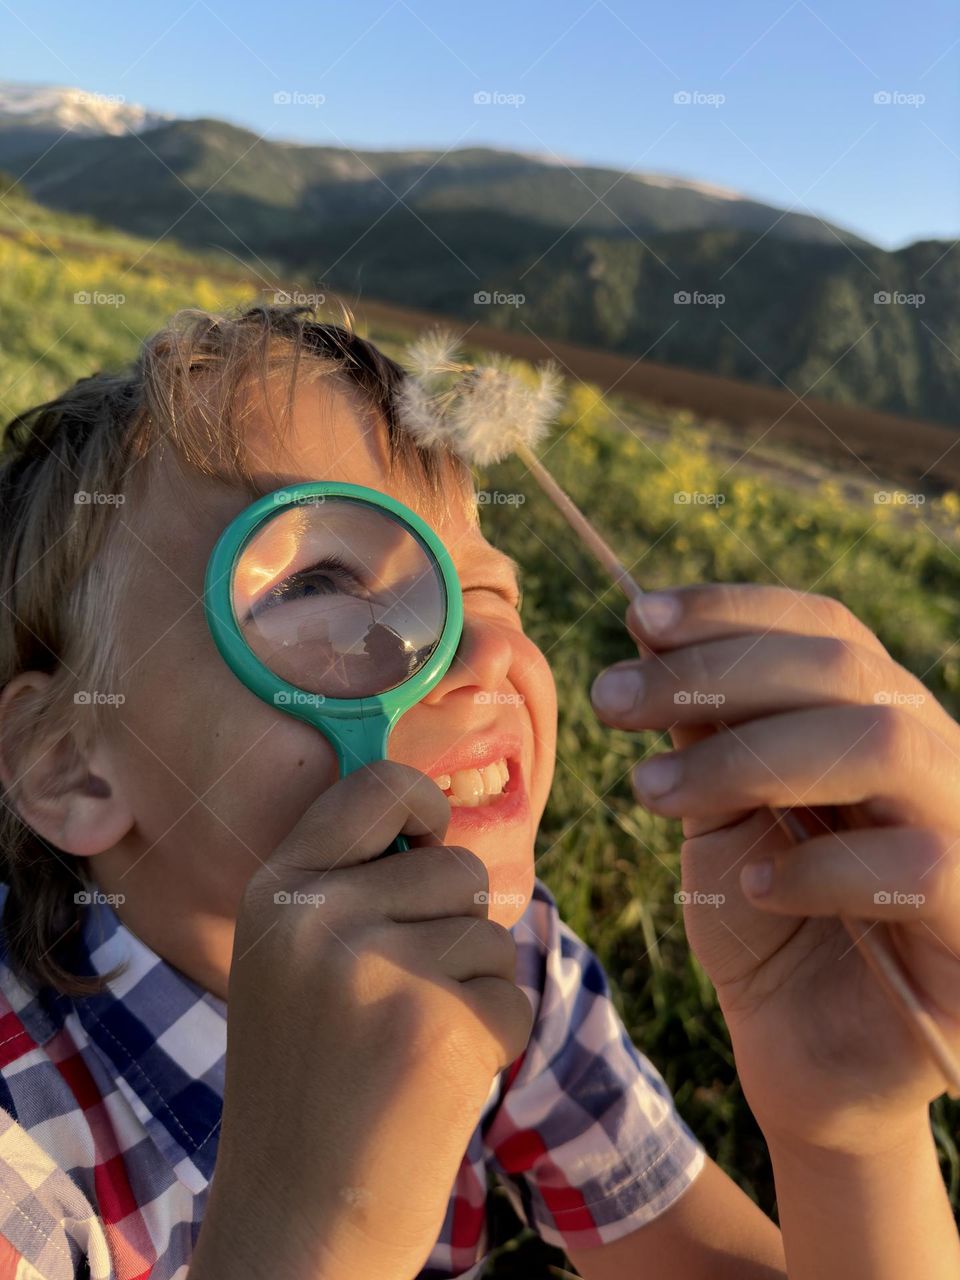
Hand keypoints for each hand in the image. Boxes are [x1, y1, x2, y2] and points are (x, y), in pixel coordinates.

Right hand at [192, 761, 532, 1279]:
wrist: (297, 1223)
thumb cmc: (306, 1086)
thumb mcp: (291, 963)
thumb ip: (348, 889)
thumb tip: (444, 828)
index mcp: (277, 892)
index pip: (377, 785)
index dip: (423, 804)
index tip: (430, 841)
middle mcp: (318, 918)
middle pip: (456, 868)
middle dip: (457, 925)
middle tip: (407, 996)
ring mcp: (376, 971)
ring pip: (490, 933)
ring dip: (475, 988)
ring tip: (411, 1046)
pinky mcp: (437, 1028)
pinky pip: (512, 997)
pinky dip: (494, 1040)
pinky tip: (436, 1083)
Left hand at [589, 583, 959, 1152]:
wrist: (807, 1062)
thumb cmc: (762, 929)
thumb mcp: (717, 818)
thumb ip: (706, 736)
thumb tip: (651, 638)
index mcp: (876, 722)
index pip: (825, 631)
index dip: (733, 612)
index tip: (636, 619)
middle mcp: (934, 760)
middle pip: (846, 671)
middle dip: (716, 673)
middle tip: (612, 702)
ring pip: (884, 745)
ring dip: (749, 757)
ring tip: (652, 791)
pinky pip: (915, 865)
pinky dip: (819, 866)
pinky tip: (753, 886)